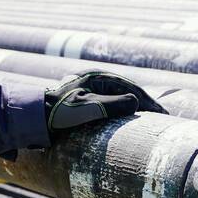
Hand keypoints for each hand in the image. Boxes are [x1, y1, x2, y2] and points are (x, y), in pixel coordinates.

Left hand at [44, 70, 166, 134]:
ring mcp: (89, 90)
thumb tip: (136, 102)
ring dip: (134, 107)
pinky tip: (128, 119)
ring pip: (119, 96)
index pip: (130, 88)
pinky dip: (122, 110)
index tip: (163, 113)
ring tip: (149, 119)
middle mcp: (94, 80)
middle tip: (161, 116)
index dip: (148, 101)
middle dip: (144, 103)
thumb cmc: (59, 112)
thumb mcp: (88, 108)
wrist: (35, 118)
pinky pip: (110, 103)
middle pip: (126, 90)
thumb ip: (112, 105)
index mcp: (97, 77)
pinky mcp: (84, 101)